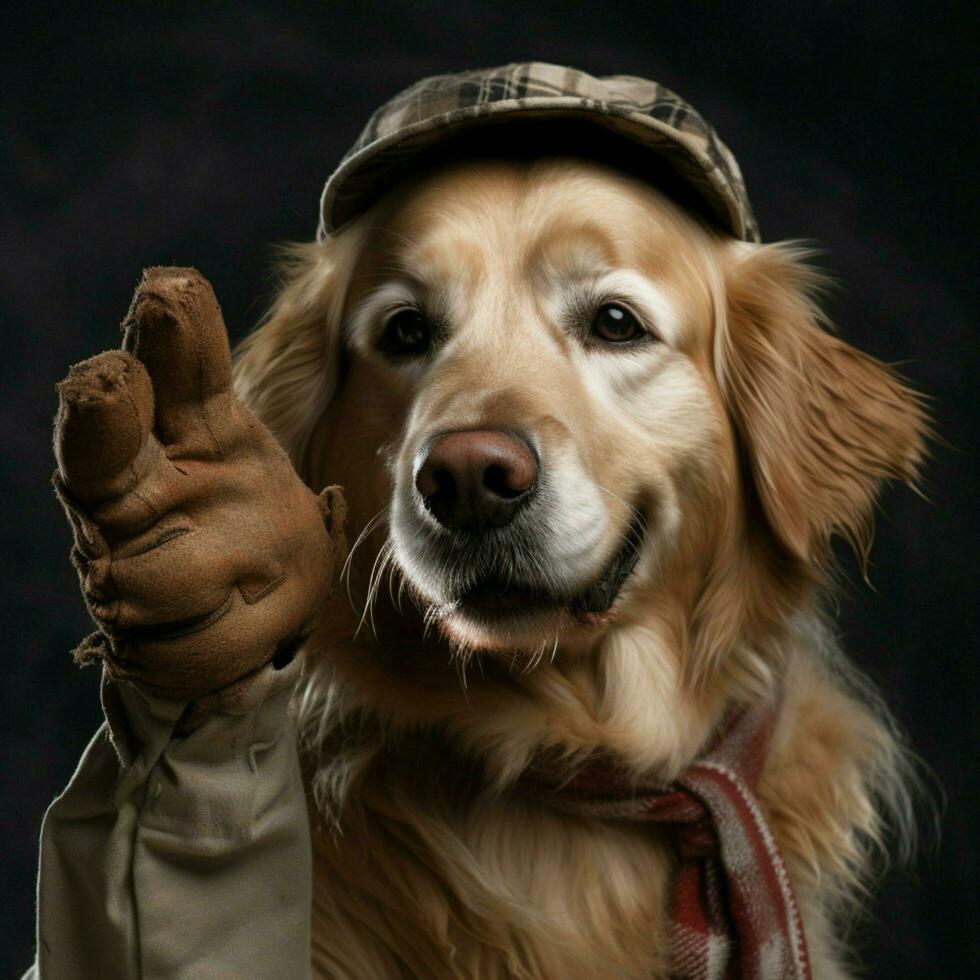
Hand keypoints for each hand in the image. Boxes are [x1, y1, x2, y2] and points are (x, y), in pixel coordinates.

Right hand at [53, 267, 345, 703]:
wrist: (239, 650)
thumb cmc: (271, 567)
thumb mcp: (308, 524)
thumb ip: (320, 498)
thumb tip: (342, 491)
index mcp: (205, 436)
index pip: (188, 375)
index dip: (181, 336)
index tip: (175, 288)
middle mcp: (154, 470)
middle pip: (121, 413)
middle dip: (122, 377)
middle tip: (136, 331)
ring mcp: (124, 526)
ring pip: (99, 474)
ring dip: (101, 430)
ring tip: (105, 386)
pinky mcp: (118, 588)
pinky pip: (137, 577)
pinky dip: (166, 576)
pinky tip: (183, 580)